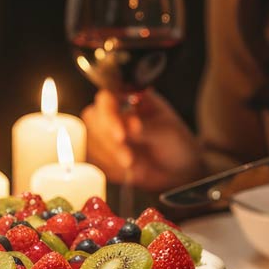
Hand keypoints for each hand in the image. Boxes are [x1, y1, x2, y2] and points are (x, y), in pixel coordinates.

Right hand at [81, 90, 205, 190]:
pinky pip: (94, 161)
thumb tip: (130, 123)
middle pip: (92, 119)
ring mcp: (104, 133)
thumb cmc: (176, 143)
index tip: (120, 135)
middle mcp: (113, 113)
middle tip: (129, 157)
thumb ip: (147, 129)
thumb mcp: (166, 133)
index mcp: (130, 98)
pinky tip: (128, 171)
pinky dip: (109, 168)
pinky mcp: (101, 154)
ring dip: (110, 156)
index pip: (107, 97)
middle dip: (108, 141)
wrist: (178, 170)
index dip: (108, 114)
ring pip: (90, 141)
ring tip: (134, 164)